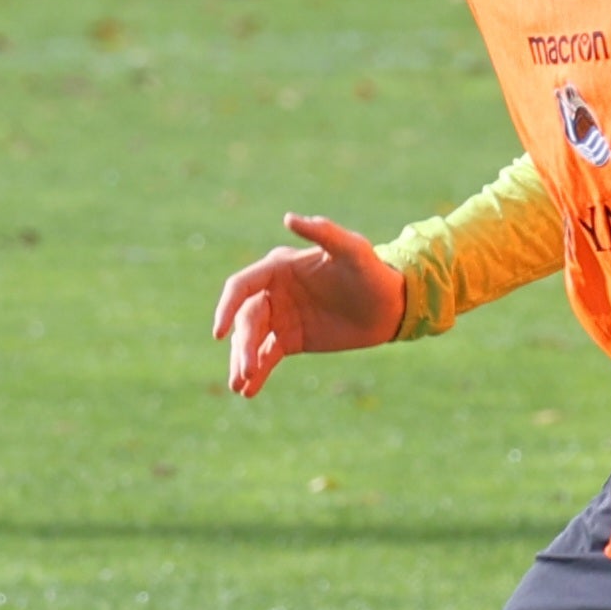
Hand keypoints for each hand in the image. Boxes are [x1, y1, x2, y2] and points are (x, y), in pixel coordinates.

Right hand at [210, 213, 400, 396]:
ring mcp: (280, 317)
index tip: (220, 332)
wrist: (390, 305)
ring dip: (243, 362)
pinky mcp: (290, 340)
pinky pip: (267, 357)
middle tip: (245, 371)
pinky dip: (257, 373)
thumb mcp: (352, 250)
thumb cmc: (372, 270)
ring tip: (239, 386)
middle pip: (247, 320)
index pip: (242, 286)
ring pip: (252, 341)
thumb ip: (323, 232)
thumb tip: (288, 217)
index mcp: (279, 267)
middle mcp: (274, 292)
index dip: (227, 307)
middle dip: (242, 345)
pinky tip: (249, 392)